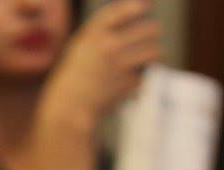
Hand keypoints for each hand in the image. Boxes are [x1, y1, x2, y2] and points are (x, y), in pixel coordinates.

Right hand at [37, 0, 160, 139]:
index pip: (123, 10)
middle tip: (145, 39)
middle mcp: (108, 45)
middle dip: (150, 34)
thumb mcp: (82, 44)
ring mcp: (119, 65)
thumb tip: (138, 10)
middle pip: (149, 29)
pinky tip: (126, 81)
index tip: (147, 6)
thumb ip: (104, 29)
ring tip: (141, 59)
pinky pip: (144, 75)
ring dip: (150, 54)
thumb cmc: (76, 74)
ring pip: (154, 51)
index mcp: (94, 33)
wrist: (69, 106)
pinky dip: (139, 78)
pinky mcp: (127, 84)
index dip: (139, 6)